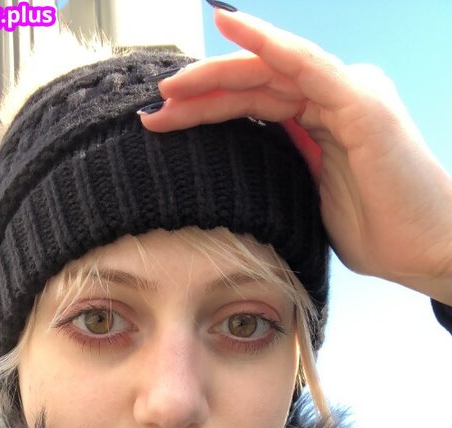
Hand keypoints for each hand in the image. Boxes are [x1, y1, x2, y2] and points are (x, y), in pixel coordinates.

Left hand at [139, 8, 451, 303]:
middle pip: (254, 85)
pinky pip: (304, 62)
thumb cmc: (381, 233)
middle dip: (199, 95)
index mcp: (321, 122)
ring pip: (269, 71)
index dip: (207, 110)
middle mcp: (333, 98)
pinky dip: (266, 42)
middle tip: (153, 108)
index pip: (253, 105)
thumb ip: (286, 178)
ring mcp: (348, 93)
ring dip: (216, 75)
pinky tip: (230, 25)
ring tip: (171, 88)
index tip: (164, 123)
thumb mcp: (313, 204)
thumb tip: (244, 184)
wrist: (428, 249)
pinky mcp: (359, 100)